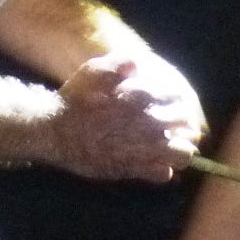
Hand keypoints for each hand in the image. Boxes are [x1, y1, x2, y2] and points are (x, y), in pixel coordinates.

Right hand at [49, 55, 200, 181]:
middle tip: (170, 123)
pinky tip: (153, 163)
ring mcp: (145, 150)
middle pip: (184, 124)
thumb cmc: (75, 99)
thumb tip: (138, 65)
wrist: (56, 132)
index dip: (174, 99)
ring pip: (183, 153)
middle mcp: (150, 124)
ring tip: (168, 145)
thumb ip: (119, 64)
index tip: (167, 101)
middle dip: (179, 122)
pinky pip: (164, 174)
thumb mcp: (94, 70)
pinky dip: (162, 169)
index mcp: (144, 99)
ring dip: (178, 148)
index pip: (178, 98)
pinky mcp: (135, 169)